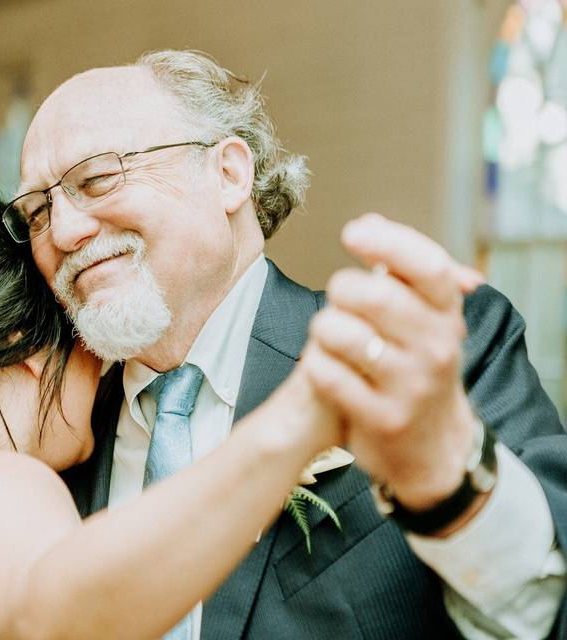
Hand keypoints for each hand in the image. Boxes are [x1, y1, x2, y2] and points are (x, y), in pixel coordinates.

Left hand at [303, 213, 485, 511]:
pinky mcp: (381, 418)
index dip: (388, 241)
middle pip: (373, 295)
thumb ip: (398, 271)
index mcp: (447, 314)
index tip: (353, 234)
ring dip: (322, 329)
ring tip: (328, 337)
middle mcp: (436, 347)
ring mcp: (410, 385)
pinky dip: (314, 365)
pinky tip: (323, 366)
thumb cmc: (415, 366)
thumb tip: (369, 223)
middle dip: (341, 289)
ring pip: (342, 333)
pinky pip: (326, 374)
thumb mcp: (423, 319)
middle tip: (337, 299)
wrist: (433, 447)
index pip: (427, 264)